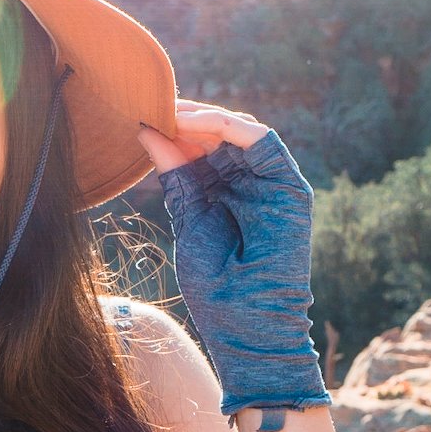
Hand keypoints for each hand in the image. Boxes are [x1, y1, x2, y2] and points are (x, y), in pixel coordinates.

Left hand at [138, 101, 329, 419]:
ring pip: (240, 132)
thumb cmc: (216, 286)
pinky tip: (197, 122)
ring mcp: (271, 184)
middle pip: (219, 137)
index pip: (202, 149)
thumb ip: (175, 174)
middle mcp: (250, 184)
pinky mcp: (289, 186)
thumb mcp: (188, 219)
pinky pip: (263, 141)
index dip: (174, 131)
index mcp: (225, 193)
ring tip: (171, 112)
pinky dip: (230, 126)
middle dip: (186, 120)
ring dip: (205, 118)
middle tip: (152, 106)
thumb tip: (146, 131)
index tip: (141, 117)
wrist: (245, 325)